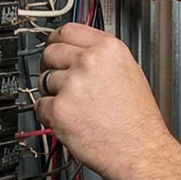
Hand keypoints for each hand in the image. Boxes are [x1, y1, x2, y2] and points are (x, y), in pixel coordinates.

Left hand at [35, 23, 173, 179]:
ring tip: (77, 106)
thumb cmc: (139, 119)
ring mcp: (73, 85)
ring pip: (43, 80)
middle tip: (60, 80)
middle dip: (51, 66)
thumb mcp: (129, 72)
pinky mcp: (60, 110)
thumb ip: (102, 57)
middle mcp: (90, 62)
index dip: (57, 39)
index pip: (68, 30)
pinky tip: (71, 120)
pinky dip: (50, 115)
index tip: (53, 44)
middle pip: (51, 52)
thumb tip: (78, 53)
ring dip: (53, 93)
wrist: (140, 149)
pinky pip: (40, 106)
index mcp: (109, 49)